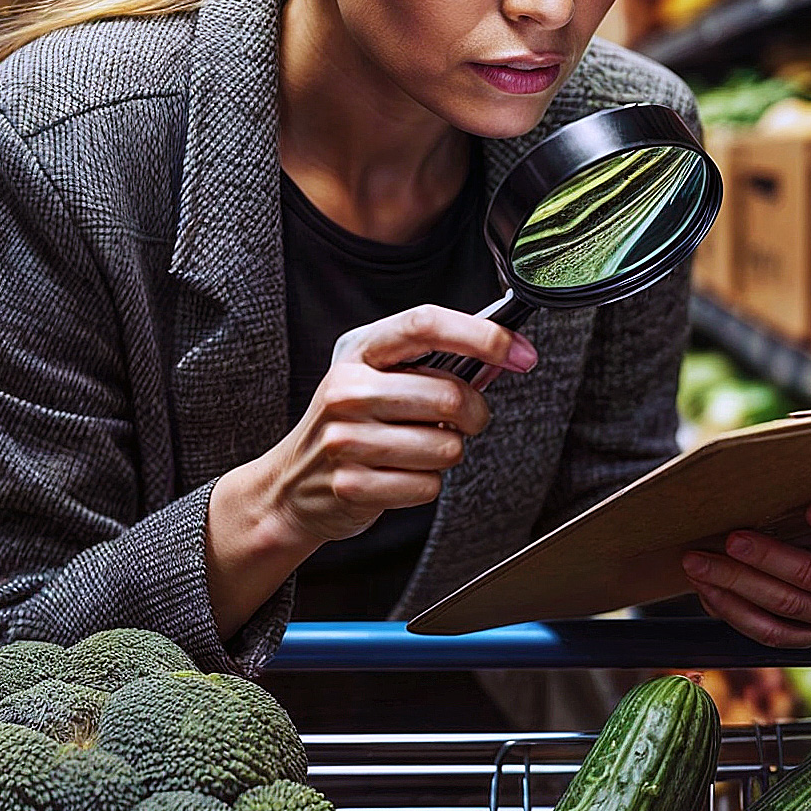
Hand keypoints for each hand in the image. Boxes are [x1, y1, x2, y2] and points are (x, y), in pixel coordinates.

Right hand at [262, 305, 537, 546]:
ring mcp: (344, 439)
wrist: (291, 485)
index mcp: (358, 352)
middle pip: (448, 394)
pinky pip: (427, 486)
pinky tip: (398, 476)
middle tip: (463, 421)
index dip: (481, 335)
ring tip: (416, 450)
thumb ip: (436, 365)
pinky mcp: (351, 486)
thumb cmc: (350, 424)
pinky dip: (425, 484)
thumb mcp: (380, 379)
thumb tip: (504, 356)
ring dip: (446, 453)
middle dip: (473, 414)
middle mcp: (347, 390)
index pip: (425, 324)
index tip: (519, 351)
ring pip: (445, 447)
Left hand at [681, 364, 810, 647]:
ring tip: (699, 558)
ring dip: (737, 583)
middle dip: (769, 557)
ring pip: (786, 608)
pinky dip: (732, 609)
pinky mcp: (801, 638)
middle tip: (730, 536)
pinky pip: (766, 632)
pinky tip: (706, 587)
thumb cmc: (798, 501)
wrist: (777, 546)